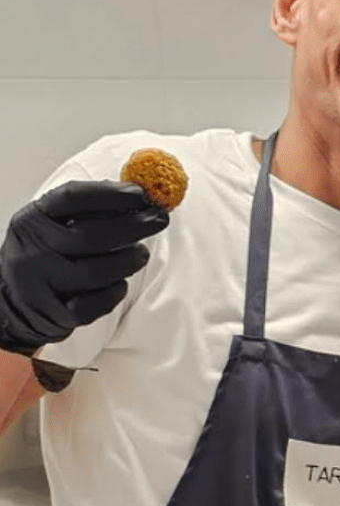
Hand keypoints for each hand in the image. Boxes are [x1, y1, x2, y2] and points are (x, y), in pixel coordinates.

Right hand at [0, 181, 168, 355]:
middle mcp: (32, 248)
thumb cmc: (47, 257)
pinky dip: (115, 292)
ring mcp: (39, 282)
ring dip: (128, 261)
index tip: (143, 194)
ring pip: (97, 271)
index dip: (112, 194)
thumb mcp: (53, 226)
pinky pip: (95, 303)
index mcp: (32, 219)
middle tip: (159, 220)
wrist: (14, 304)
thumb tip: (139, 195)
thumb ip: (88, 211)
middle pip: (91, 235)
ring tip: (140, 255)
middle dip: (134, 226)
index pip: (73, 197)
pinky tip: (119, 283)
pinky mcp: (53, 312)